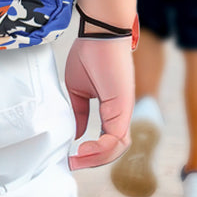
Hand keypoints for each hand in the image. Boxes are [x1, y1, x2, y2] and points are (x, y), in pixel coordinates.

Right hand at [64, 37, 133, 170]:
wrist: (100, 33)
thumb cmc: (90, 53)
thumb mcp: (78, 90)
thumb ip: (80, 113)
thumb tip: (78, 134)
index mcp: (112, 109)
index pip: (108, 140)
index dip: (92, 153)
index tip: (72, 157)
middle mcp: (121, 113)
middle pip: (114, 149)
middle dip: (94, 161)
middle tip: (73, 163)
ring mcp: (124, 111)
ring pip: (118, 147)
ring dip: (98, 158)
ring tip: (78, 158)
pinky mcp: (123, 107)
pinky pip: (117, 137)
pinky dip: (102, 148)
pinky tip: (84, 147)